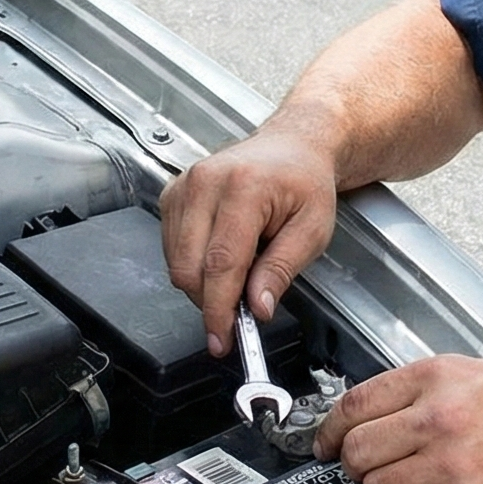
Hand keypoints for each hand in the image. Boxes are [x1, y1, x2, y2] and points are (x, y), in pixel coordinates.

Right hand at [160, 120, 341, 356]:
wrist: (292, 145)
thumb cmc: (305, 180)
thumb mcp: (312, 229)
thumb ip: (281, 269)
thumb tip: (257, 307)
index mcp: (244, 188)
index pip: (221, 264)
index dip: (219, 309)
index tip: (222, 337)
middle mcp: (205, 182)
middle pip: (188, 267)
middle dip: (209, 302)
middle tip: (238, 314)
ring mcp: (183, 186)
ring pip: (175, 261)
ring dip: (202, 283)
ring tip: (240, 269)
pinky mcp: (172, 193)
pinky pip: (170, 247)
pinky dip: (192, 264)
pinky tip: (220, 254)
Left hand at [316, 356, 482, 483]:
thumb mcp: (480, 376)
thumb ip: (424, 389)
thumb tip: (370, 413)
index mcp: (439, 379)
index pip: (355, 404)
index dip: (329, 429)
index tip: (325, 444)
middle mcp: (440, 419)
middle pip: (357, 451)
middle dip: (355, 467)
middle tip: (368, 471)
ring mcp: (451, 467)